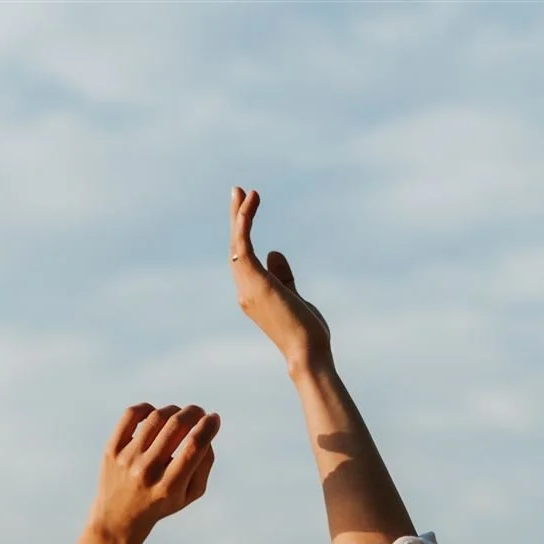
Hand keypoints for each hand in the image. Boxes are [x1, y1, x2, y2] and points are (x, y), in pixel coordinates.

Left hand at [90, 403, 218, 543]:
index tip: (214, 419)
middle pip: (176, 427)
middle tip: (199, 412)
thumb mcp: (189, 495)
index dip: (208, 427)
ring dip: (174, 410)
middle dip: (193, 413)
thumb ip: (204, 465)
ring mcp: (127, 459)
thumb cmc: (161, 502)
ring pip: (156, 417)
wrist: (119, 518)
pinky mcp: (112, 449)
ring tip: (179, 416)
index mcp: (169, 487)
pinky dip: (147, 408)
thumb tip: (206, 432)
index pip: (193, 447)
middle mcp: (147, 471)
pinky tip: (154, 414)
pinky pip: (131, 415)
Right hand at [230, 187, 331, 379]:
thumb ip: (283, 275)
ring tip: (244, 192)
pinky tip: (251, 204)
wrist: (307, 352)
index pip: (244, 259)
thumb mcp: (294, 296)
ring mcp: (247, 287)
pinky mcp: (255, 282)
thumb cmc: (305, 332)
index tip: (248, 208)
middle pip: (236, 248)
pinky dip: (245, 222)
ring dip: (240, 215)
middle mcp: (245, 291)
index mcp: (253, 295)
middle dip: (237, 218)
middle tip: (239, 191)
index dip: (244, 232)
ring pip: (237, 244)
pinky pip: (243, 245)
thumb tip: (274, 252)